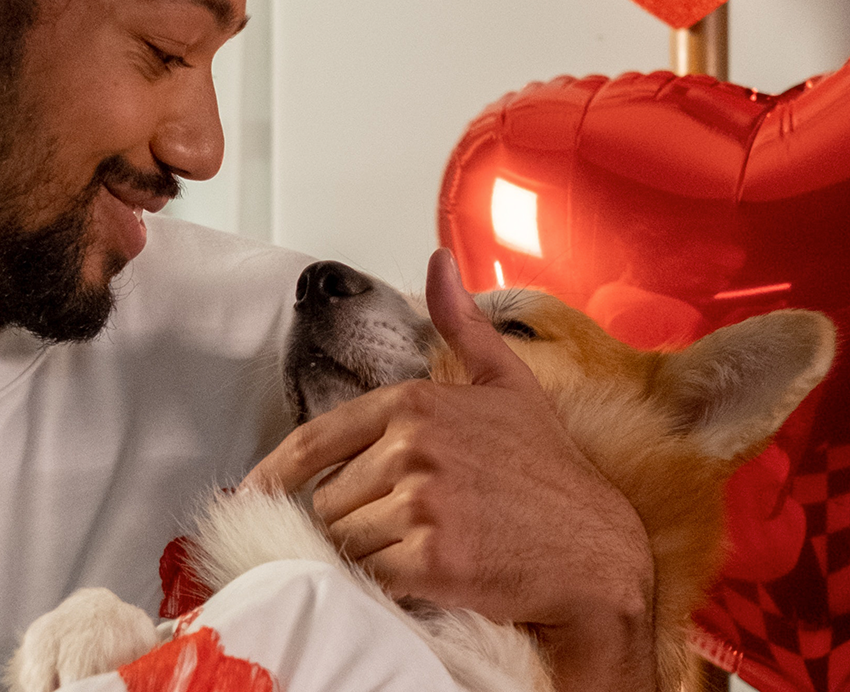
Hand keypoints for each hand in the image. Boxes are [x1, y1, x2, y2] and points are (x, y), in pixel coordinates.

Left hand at [245, 250, 656, 690]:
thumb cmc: (551, 474)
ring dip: (364, 557)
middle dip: (348, 521)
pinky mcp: (431, 559)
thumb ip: (463, 325)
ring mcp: (421, 502)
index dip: (274, 476)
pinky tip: (419, 582)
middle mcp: (412, 446)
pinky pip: (369, 578)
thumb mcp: (509, 385)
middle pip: (326, 500)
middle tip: (397, 533)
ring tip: (413, 556)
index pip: (313, 441)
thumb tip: (438, 261)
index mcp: (415, 403)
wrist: (597, 553)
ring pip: (343, 541)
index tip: (252, 497)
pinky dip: (382, 588)